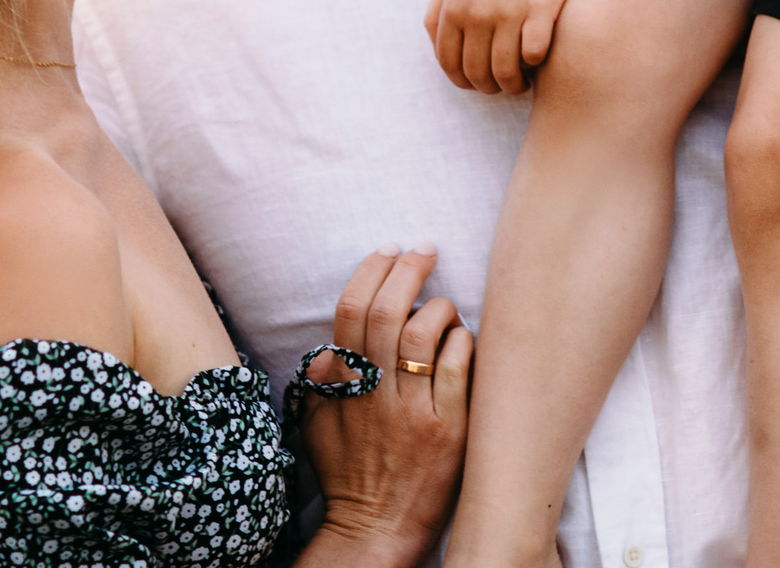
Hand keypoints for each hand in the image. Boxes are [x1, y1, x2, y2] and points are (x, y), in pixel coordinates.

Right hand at [304, 245, 471, 561]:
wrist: (378, 529)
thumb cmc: (349, 474)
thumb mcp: (317, 426)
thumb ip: (320, 380)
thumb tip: (334, 338)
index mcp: (341, 388)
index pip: (350, 311)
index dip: (371, 271)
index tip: (389, 251)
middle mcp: (374, 396)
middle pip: (388, 313)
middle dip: (407, 270)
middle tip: (424, 251)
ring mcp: (412, 412)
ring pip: (422, 335)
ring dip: (437, 307)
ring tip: (444, 305)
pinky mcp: (448, 430)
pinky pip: (459, 369)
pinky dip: (462, 341)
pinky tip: (462, 338)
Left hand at [423, 0, 582, 94]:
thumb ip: (439, 7)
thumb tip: (436, 42)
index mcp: (454, 8)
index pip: (449, 63)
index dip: (463, 81)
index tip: (478, 83)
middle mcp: (476, 14)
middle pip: (477, 73)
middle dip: (490, 87)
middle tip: (504, 85)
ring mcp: (508, 13)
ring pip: (506, 72)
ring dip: (513, 84)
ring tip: (523, 80)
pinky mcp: (540, 9)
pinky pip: (534, 55)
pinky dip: (536, 62)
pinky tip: (539, 55)